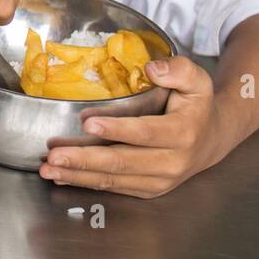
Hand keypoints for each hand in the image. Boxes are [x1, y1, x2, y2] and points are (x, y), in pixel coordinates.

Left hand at [39, 57, 223, 197]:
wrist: (211, 139)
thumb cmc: (195, 106)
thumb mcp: (197, 80)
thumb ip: (178, 69)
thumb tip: (152, 69)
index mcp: (182, 133)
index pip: (145, 132)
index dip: (117, 129)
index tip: (87, 123)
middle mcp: (171, 162)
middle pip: (123, 162)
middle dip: (85, 159)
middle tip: (54, 154)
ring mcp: (159, 180)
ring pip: (113, 180)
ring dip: (77, 175)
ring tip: (48, 169)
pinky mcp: (148, 190)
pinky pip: (114, 188)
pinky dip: (85, 182)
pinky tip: (61, 176)